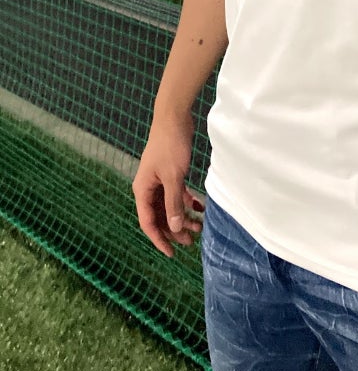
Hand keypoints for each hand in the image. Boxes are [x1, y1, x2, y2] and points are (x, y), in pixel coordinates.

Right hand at [132, 113, 203, 256]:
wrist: (174, 117)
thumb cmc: (171, 145)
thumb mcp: (174, 177)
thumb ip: (173, 203)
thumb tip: (175, 228)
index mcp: (143, 190)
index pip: (148, 222)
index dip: (159, 239)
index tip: (172, 253)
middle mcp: (148, 187)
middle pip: (159, 216)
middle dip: (174, 230)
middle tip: (191, 242)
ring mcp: (159, 180)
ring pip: (169, 205)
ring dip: (182, 216)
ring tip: (198, 227)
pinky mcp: (169, 172)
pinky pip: (176, 193)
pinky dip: (187, 201)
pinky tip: (200, 207)